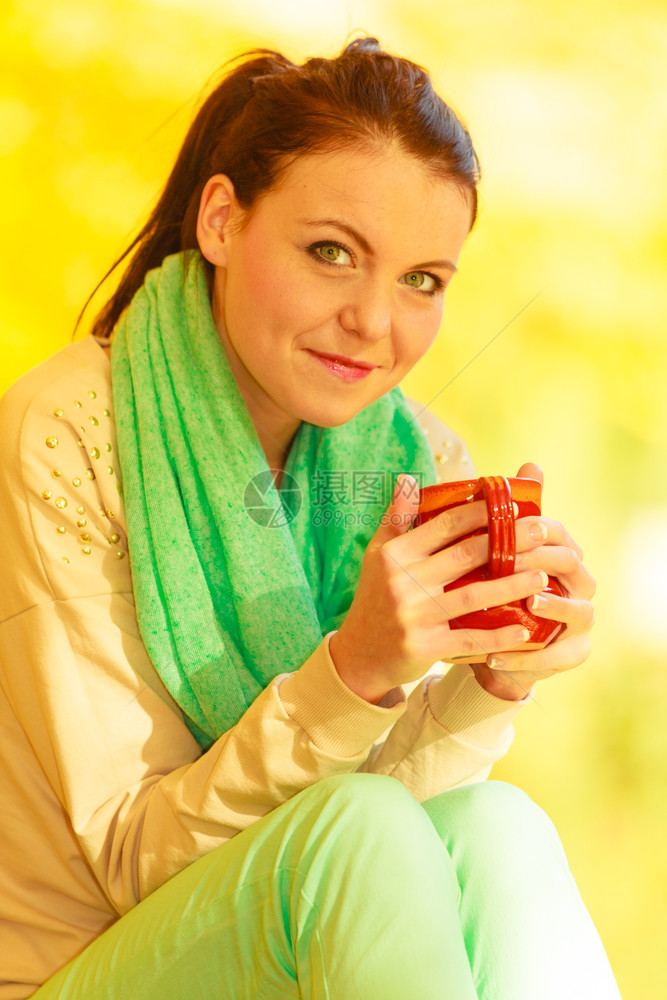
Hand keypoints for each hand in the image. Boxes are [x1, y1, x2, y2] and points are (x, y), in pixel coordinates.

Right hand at [328, 471, 554, 703]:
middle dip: (509, 542)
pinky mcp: (424, 647)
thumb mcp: (377, 555)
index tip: (512, 504)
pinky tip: (523, 630)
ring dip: (512, 585)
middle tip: (543, 531)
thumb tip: (408, 478)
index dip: (481, 512)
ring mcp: (414, 616)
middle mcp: (404, 582)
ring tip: (542, 576)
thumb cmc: (375, 598)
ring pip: (473, 595)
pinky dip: (497, 636)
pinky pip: (468, 639)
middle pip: (466, 555)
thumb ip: (396, 518)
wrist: (359, 655)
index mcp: (396, 555)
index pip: (445, 525)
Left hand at [470, 463, 595, 701]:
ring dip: (554, 606)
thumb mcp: (485, 557)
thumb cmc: (490, 591)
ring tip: (531, 602)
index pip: (559, 533)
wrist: (494, 645)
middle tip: (512, 561)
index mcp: (562, 554)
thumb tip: (485, 468)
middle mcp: (580, 584)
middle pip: (573, 565)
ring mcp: (581, 620)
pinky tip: (496, 656)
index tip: (508, 524)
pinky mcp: (573, 652)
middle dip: (542, 561)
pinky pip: (556, 655)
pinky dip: (526, 656)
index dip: (536, 527)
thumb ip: (490, 517)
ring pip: (579, 610)